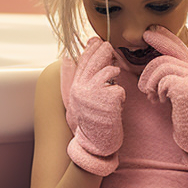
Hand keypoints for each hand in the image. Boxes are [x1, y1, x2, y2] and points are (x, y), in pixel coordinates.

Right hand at [66, 37, 125, 175]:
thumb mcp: (75, 101)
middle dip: (103, 52)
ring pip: (108, 72)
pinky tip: (117, 104)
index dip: (89, 50)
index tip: (95, 41)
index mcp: (74, 89)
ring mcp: (94, 95)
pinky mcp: (108, 101)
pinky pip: (118, 88)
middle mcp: (81, 90)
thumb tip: (66, 59)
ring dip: (113, 74)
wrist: (94, 146)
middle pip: (94, 62)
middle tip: (109, 47)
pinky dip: (120, 95)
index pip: (81, 63)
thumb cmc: (88, 125)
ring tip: (114, 78)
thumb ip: (72, 80)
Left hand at [137, 28, 187, 169]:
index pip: (177, 45)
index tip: (148, 31)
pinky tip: (162, 102)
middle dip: (147, 72)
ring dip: (151, 83)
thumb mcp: (176, 92)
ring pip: (161, 66)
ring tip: (154, 98)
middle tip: (146, 90)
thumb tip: (151, 64)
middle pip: (163, 56)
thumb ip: (169, 77)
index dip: (163, 36)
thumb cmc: (186, 118)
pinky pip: (164, 79)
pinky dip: (158, 91)